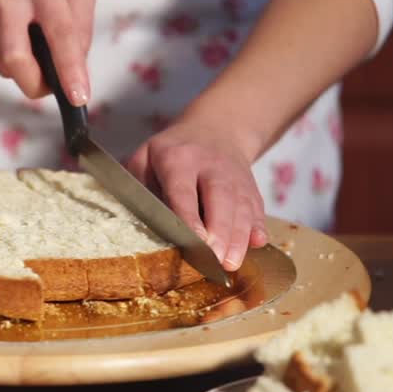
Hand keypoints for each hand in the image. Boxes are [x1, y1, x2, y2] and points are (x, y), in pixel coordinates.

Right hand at [0, 0, 94, 102]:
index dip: (68, 70)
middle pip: (16, 59)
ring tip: (30, 38)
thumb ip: (81, 24)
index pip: (59, 33)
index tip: (78, 97)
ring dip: (24, 65)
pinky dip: (8, 53)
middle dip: (36, 84)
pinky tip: (11, 29)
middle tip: (50, 85)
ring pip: (4, 64)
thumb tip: (75, 68)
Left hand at [125, 122, 268, 271]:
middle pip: (220, 198)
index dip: (190, 217)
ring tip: (231, 263)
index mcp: (178, 159)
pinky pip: (257, 207)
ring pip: (241, 206)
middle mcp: (211, 165)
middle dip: (221, 231)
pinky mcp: (251, 186)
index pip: (184, 191)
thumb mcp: (145, 157)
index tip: (196, 240)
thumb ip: (138, 186)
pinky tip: (258, 244)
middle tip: (216, 260)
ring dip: (239, 236)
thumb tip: (134, 219)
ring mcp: (235, 176)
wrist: (216, 128)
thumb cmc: (171, 152)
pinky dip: (258, 226)